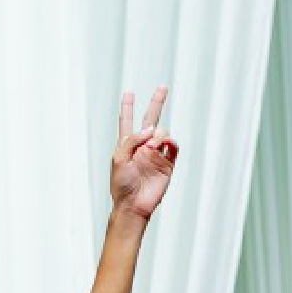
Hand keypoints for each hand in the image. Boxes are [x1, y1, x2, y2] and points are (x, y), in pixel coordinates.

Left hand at [108, 86, 179, 220]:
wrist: (133, 205)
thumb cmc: (121, 185)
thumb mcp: (118, 158)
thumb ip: (132, 140)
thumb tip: (151, 129)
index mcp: (127, 145)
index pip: (127, 121)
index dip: (128, 107)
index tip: (129, 93)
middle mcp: (142, 147)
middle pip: (150, 119)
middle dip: (156, 103)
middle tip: (163, 87)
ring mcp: (155, 154)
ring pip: (163, 133)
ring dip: (159, 135)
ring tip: (152, 146)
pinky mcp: (167, 164)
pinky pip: (173, 147)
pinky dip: (171, 142)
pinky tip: (166, 143)